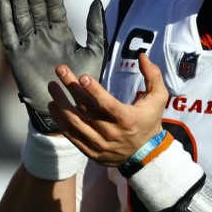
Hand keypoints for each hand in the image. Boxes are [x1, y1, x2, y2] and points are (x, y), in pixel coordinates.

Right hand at [0, 0, 105, 133]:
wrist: (67, 109)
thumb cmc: (83, 83)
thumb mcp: (95, 52)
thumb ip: (96, 28)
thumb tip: (96, 1)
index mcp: (60, 33)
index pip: (54, 6)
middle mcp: (42, 35)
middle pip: (35, 6)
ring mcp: (28, 44)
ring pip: (21, 15)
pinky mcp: (16, 56)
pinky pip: (9, 34)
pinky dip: (5, 18)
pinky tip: (3, 0)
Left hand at [48, 53, 167, 166]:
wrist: (146, 154)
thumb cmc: (149, 121)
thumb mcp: (158, 98)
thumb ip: (153, 76)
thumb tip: (142, 56)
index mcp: (127, 119)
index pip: (108, 105)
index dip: (94, 91)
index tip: (82, 77)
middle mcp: (112, 133)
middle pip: (87, 110)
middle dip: (71, 88)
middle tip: (60, 70)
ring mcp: (100, 144)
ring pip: (75, 123)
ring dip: (60, 104)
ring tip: (52, 86)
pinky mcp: (91, 152)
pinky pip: (71, 136)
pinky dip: (60, 121)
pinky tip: (53, 106)